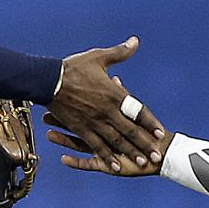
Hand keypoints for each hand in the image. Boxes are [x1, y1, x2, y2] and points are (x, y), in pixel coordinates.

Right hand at [44, 36, 164, 173]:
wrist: (48, 80)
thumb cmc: (73, 67)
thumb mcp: (98, 57)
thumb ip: (120, 52)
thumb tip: (135, 41)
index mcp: (113, 93)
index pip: (137, 110)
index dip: (150, 122)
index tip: (159, 132)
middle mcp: (106, 110)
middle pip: (130, 130)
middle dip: (144, 144)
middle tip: (156, 155)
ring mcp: (94, 122)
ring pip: (116, 141)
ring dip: (130, 152)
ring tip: (141, 162)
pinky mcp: (81, 128)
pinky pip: (97, 146)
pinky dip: (107, 156)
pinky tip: (115, 166)